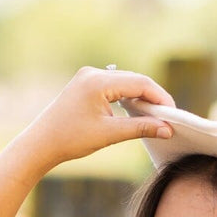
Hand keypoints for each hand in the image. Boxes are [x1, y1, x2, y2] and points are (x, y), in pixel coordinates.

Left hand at [24, 66, 174, 169]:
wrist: (42, 143)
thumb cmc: (71, 139)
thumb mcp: (109, 135)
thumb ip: (140, 129)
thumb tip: (167, 129)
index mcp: (98, 81)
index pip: (139, 83)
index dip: (159, 97)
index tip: (173, 114)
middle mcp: (94, 73)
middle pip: (134, 80)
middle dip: (153, 98)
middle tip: (169, 117)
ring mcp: (89, 77)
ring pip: (125, 83)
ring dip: (141, 98)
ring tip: (155, 117)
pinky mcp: (86, 84)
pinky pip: (114, 87)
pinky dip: (127, 99)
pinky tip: (136, 112)